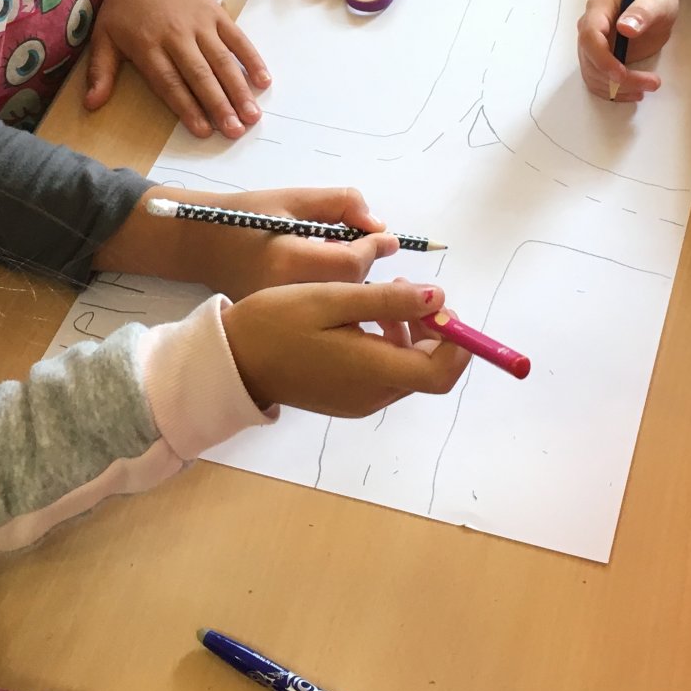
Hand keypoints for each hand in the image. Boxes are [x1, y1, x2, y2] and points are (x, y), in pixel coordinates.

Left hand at [87, 0, 269, 139]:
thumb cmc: (124, 6)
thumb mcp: (103, 36)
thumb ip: (100, 72)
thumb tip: (90, 105)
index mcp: (147, 45)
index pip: (169, 82)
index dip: (187, 107)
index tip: (203, 131)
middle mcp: (176, 35)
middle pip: (200, 75)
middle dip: (219, 105)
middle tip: (235, 131)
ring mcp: (199, 23)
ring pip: (222, 60)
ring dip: (239, 89)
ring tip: (253, 116)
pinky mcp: (216, 13)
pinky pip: (237, 39)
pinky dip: (251, 58)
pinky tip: (264, 80)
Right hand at [107, 186, 394, 299]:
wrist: (197, 246)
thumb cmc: (243, 215)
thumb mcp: (291, 198)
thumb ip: (339, 204)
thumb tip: (377, 225)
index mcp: (287, 260)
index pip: (351, 264)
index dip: (374, 248)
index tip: (386, 237)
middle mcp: (285, 296)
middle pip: (350, 291)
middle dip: (365, 267)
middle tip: (364, 245)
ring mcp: (281, 318)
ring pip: (340, 310)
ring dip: (354, 286)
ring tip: (342, 259)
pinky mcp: (279, 326)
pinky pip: (323, 320)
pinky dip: (337, 302)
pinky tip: (326, 281)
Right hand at [222, 279, 472, 415]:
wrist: (233, 359)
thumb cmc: (278, 323)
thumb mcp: (334, 299)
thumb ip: (389, 302)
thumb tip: (439, 298)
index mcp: (373, 372)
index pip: (441, 372)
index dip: (457, 342)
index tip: (440, 306)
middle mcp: (374, 395)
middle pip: (428, 370)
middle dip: (431, 329)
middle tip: (405, 290)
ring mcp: (360, 400)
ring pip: (407, 369)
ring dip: (408, 332)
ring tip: (380, 295)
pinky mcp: (347, 398)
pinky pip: (384, 373)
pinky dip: (387, 344)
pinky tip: (362, 318)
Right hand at [576, 0, 677, 102]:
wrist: (655, 3)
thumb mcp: (656, 2)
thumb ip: (642, 12)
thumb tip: (625, 28)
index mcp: (598, 9)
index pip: (589, 37)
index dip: (602, 59)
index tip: (622, 74)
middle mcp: (588, 28)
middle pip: (590, 60)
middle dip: (616, 79)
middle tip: (651, 83)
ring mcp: (591, 46)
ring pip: (592, 75)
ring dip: (617, 89)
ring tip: (648, 87)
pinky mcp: (599, 60)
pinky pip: (598, 81)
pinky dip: (614, 92)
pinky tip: (636, 92)